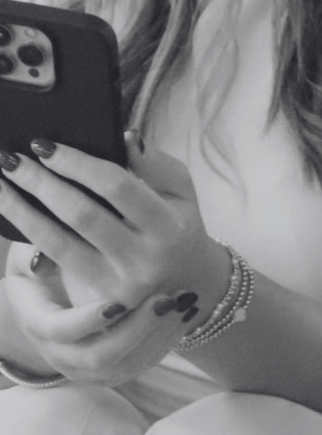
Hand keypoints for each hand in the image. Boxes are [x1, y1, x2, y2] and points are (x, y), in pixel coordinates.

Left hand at [0, 136, 227, 384]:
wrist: (190, 282)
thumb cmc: (180, 225)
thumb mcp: (181, 191)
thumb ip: (155, 164)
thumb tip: (124, 136)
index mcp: (168, 227)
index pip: (117, 186)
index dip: (78, 164)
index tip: (45, 145)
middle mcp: (144, 259)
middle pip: (82, 214)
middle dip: (41, 183)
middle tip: (11, 159)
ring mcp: (119, 283)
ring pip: (58, 242)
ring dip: (21, 210)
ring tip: (1, 183)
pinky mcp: (98, 297)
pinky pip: (56, 259)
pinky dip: (30, 232)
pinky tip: (12, 211)